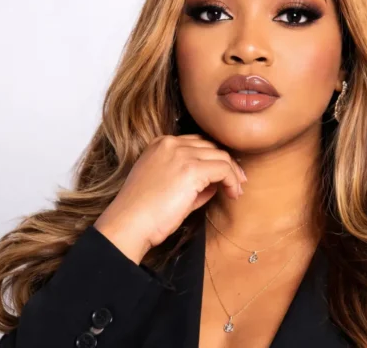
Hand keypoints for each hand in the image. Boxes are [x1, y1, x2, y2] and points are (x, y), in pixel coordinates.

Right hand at [93, 134, 246, 263]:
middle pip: (211, 147)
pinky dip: (233, 181)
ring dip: (233, 174)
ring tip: (236, 191)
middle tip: (237, 182)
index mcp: (160, 144)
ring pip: (221, 156)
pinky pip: (224, 169)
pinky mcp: (191, 170)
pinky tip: (233, 194)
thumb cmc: (143, 212)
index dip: (213, 158)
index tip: (224, 174)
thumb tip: (215, 182)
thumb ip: (190, 179)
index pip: (197, 143)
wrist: (129, 224)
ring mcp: (181, 154)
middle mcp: (171, 144)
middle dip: (227, 164)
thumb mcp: (167, 186)